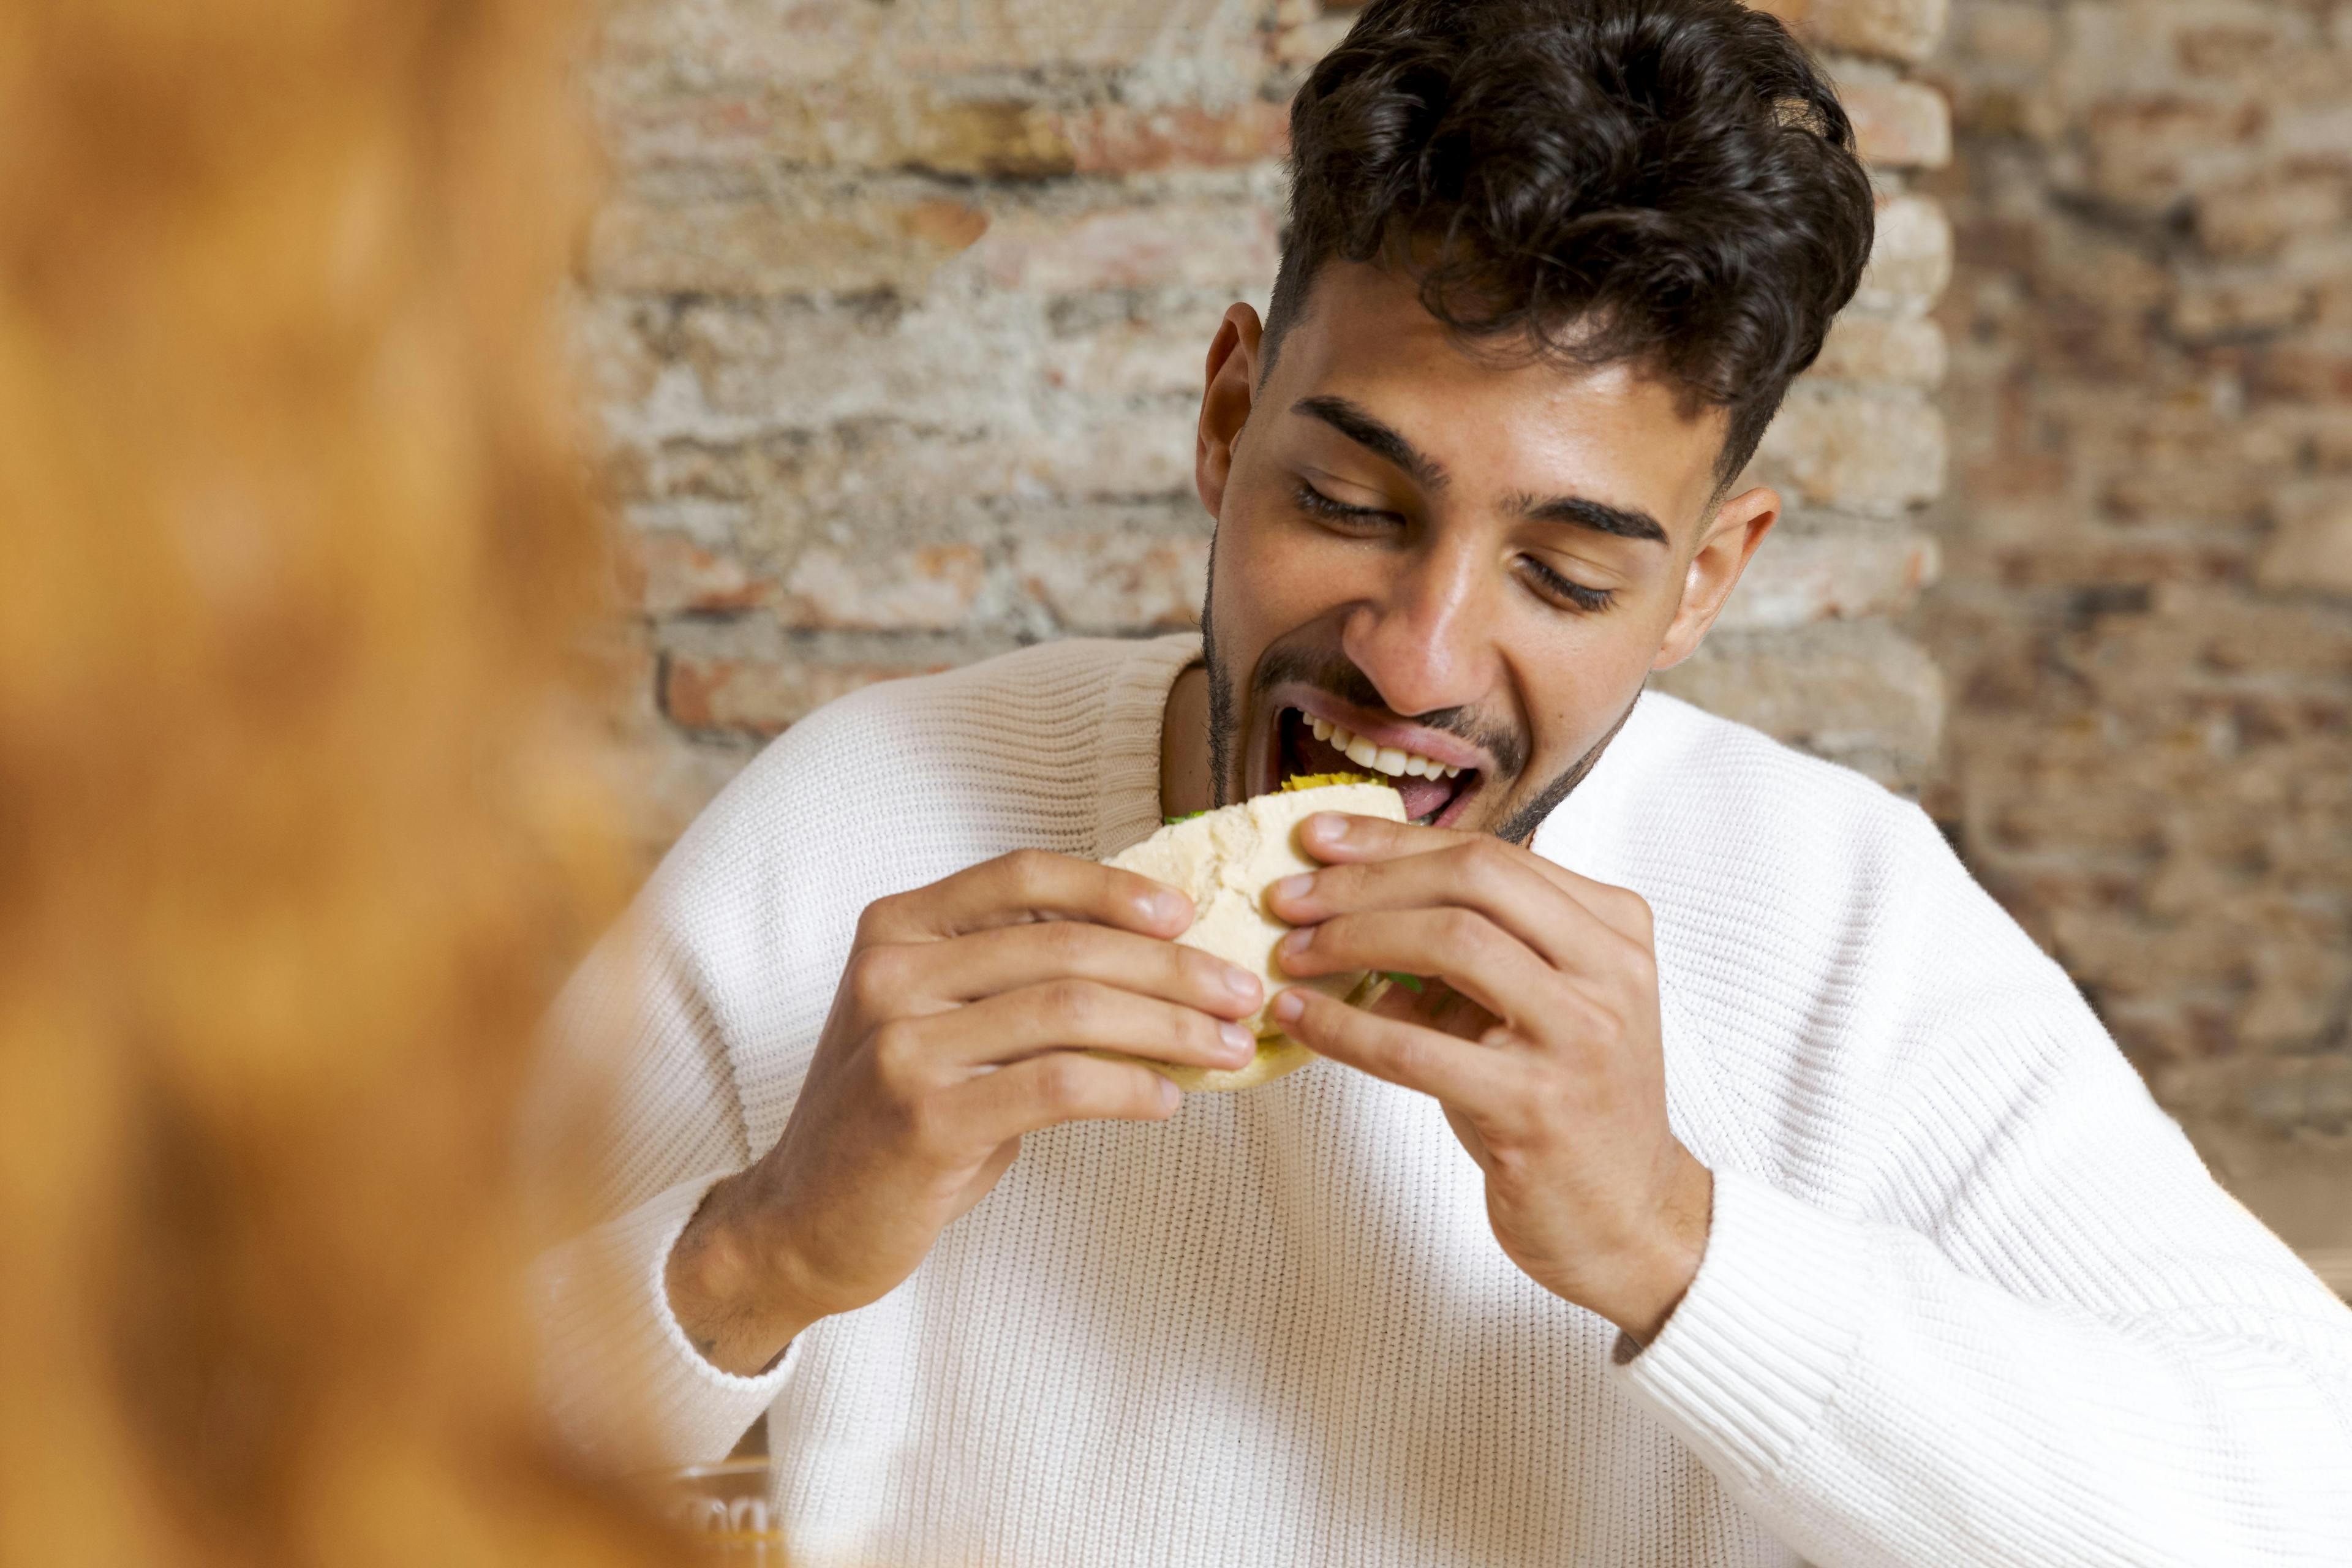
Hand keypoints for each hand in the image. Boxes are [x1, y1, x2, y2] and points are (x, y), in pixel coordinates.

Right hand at [665, 849, 1264, 1373]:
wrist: (802, 1221)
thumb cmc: (894, 1117)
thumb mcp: (938, 1021)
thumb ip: (1013, 977)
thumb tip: (1152, 952)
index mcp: (895, 929)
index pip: (1022, 876)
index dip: (1114, 888)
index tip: (1186, 914)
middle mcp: (892, 974)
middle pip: (1065, 947)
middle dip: (1173, 969)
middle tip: (1243, 994)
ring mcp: (903, 1045)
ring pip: (1072, 1012)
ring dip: (1169, 1028)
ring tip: (1228, 1048)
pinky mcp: (925, 1120)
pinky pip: (1058, 1086)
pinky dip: (1129, 1087)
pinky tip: (1168, 1099)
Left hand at [1264, 814, 1711, 1344]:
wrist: (1629, 1219)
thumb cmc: (1565, 1104)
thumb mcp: (1533, 1005)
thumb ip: (1472, 948)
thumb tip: (1348, 901)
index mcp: (1613, 928)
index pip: (1491, 853)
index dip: (1394, 840)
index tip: (1320, 838)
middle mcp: (1610, 970)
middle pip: (1474, 878)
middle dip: (1368, 879)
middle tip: (1290, 896)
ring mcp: (1581, 1035)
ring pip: (1452, 943)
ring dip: (1352, 939)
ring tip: (1291, 953)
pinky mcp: (1538, 1106)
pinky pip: (1418, 1048)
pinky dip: (1345, 1027)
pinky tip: (1299, 1018)